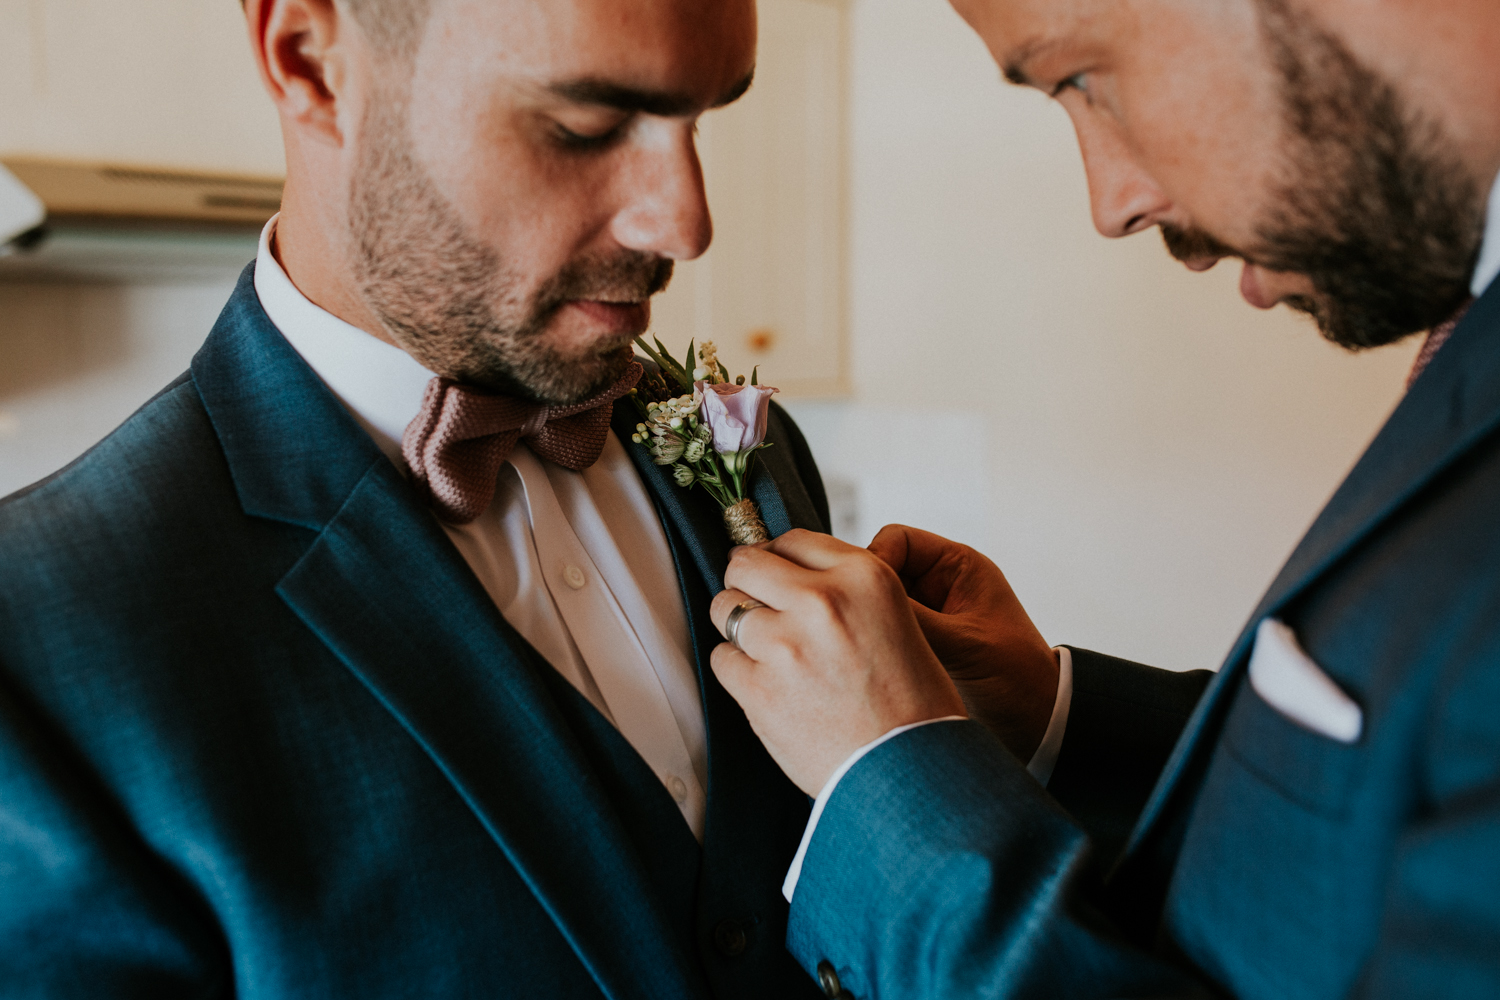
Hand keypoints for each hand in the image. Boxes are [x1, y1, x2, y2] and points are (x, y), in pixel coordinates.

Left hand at [709, 530, 967, 795]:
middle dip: (747, 583)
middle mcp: (823, 601)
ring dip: (740, 629)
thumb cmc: (911, 703)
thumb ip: (845, 589)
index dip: (780, 560)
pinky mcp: (759, 689)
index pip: (793, 540)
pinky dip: (738, 671)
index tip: (777, 577)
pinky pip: (722, 659)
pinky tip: (768, 687)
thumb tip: (785, 570)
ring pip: (726, 609)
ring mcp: (786, 644)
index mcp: (865, 576)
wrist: (912, 774)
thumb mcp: (896, 619)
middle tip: (760, 607)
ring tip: (769, 654)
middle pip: (745, 564)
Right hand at [869, 525, 1057, 761]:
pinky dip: (871, 647)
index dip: (875, 560)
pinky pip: (881, 635)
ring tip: (863, 651)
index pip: (897, 540)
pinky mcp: (915, 647)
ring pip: (874, 605)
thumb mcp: (963, 644)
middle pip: (879, 571)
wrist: (1038, 725)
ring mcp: (924, 617)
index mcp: (957, 568)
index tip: (864, 594)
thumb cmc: (1019, 679)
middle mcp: (936, 586)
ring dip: (868, 625)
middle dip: (866, 596)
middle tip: (856, 625)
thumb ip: (913, 619)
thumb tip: (859, 603)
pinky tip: (868, 666)